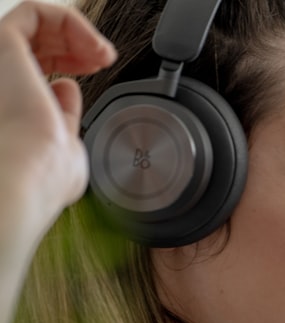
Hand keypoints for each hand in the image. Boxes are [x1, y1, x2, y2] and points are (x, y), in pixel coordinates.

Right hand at [0, 1, 115, 239]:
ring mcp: (0, 60)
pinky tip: (93, 45)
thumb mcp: (62, 142)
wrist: (30, 173)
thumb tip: (67, 88)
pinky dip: (70, 20)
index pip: (34, 67)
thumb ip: (63, 113)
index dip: (70, 61)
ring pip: (35, 23)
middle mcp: (2, 80)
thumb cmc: (44, 171)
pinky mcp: (2, 40)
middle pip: (36, 42)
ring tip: (103, 54)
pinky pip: (34, 10)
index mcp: (11, 100)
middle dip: (77, 44)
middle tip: (104, 59)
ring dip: (77, 31)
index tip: (98, 70)